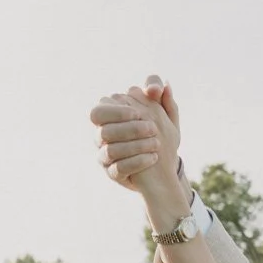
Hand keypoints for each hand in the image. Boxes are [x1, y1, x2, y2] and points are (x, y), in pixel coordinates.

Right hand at [91, 77, 182, 204]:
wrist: (164, 163)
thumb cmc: (158, 132)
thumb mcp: (162, 111)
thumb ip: (158, 94)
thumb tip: (155, 88)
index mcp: (107, 117)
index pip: (98, 112)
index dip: (117, 112)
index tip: (139, 113)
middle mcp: (101, 137)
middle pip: (103, 132)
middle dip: (128, 129)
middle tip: (152, 128)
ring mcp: (105, 157)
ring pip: (110, 151)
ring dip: (135, 146)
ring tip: (156, 144)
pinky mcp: (113, 174)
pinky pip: (119, 169)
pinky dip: (138, 162)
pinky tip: (153, 158)